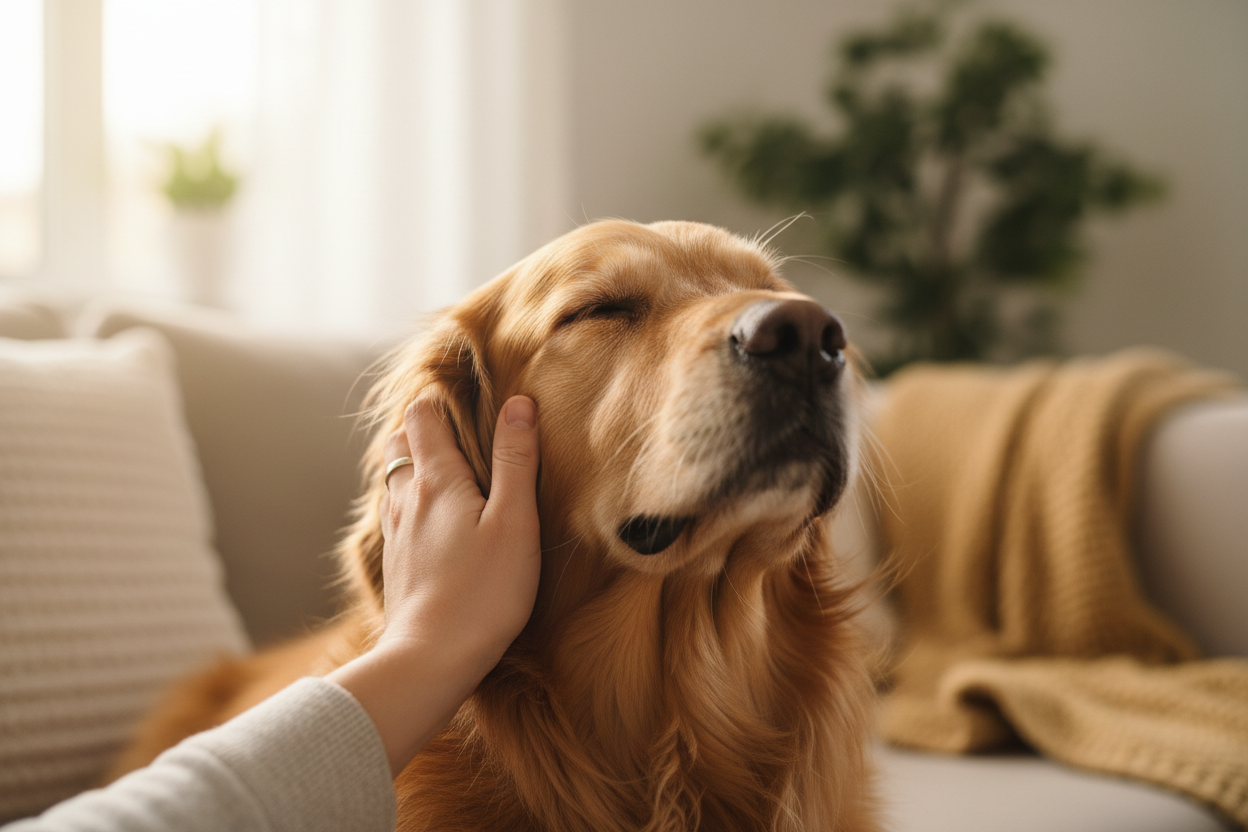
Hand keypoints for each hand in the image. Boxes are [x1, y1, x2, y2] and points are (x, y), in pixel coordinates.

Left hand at [377, 395, 541, 675]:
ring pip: (393, 482)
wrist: (431, 660)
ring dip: (413, 469)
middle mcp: (407, 501)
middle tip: (458, 437)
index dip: (439, 403)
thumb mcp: (514, 522)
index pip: (422, 418)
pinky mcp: (395, 566)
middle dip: (422, 432)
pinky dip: (411, 506)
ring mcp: (396, 535)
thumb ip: (516, 462)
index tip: (468, 404)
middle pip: (398, 444)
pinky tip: (433, 525)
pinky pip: (395, 518)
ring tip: (447, 477)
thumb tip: (519, 404)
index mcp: (437, 482)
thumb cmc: (484, 593)